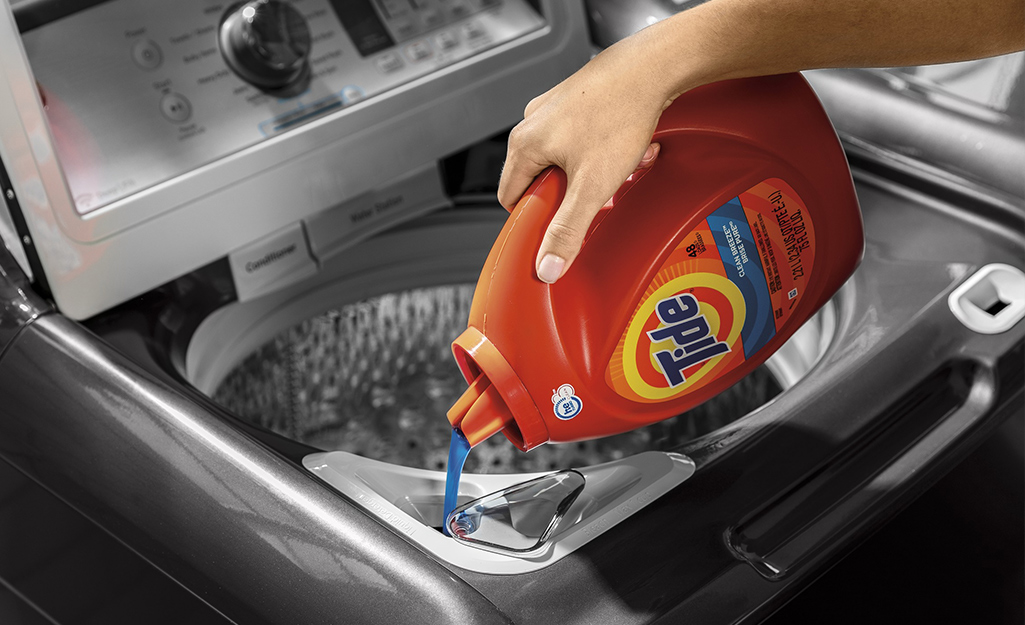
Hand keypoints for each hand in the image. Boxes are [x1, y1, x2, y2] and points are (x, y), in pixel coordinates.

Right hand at [497, 28, 678, 283]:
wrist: (652, 66)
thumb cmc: (620, 114)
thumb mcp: (592, 186)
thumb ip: (567, 230)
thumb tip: (546, 267)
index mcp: (523, 145)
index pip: (510, 199)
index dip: (535, 219)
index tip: (560, 228)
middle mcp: (532, 124)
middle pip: (540, 181)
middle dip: (573, 196)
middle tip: (600, 197)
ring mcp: (553, 109)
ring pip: (565, 161)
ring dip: (593, 175)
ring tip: (620, 170)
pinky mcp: (576, 101)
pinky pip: (581, 140)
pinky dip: (603, 153)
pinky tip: (627, 151)